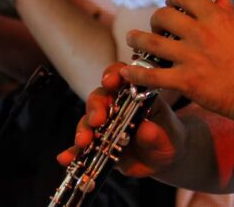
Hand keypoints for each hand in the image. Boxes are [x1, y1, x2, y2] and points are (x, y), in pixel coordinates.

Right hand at [57, 63, 185, 177]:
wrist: (165, 158)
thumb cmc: (168, 137)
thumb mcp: (168, 134)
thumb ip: (157, 133)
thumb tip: (145, 130)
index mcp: (134, 93)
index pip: (121, 77)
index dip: (113, 75)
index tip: (111, 82)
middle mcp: (115, 106)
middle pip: (99, 98)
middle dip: (95, 107)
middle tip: (97, 120)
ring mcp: (104, 125)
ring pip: (87, 121)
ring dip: (83, 130)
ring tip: (83, 142)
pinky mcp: (97, 145)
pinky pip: (82, 148)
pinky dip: (72, 152)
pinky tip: (65, 158)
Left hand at [122, 0, 233, 119]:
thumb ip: (226, 9)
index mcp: (214, 17)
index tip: (171, 4)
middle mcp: (199, 33)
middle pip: (163, 16)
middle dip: (156, 20)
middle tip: (157, 27)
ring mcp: (189, 57)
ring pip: (150, 42)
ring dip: (137, 39)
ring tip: (132, 39)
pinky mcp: (185, 81)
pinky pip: (152, 75)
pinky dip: (136, 73)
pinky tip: (128, 71)